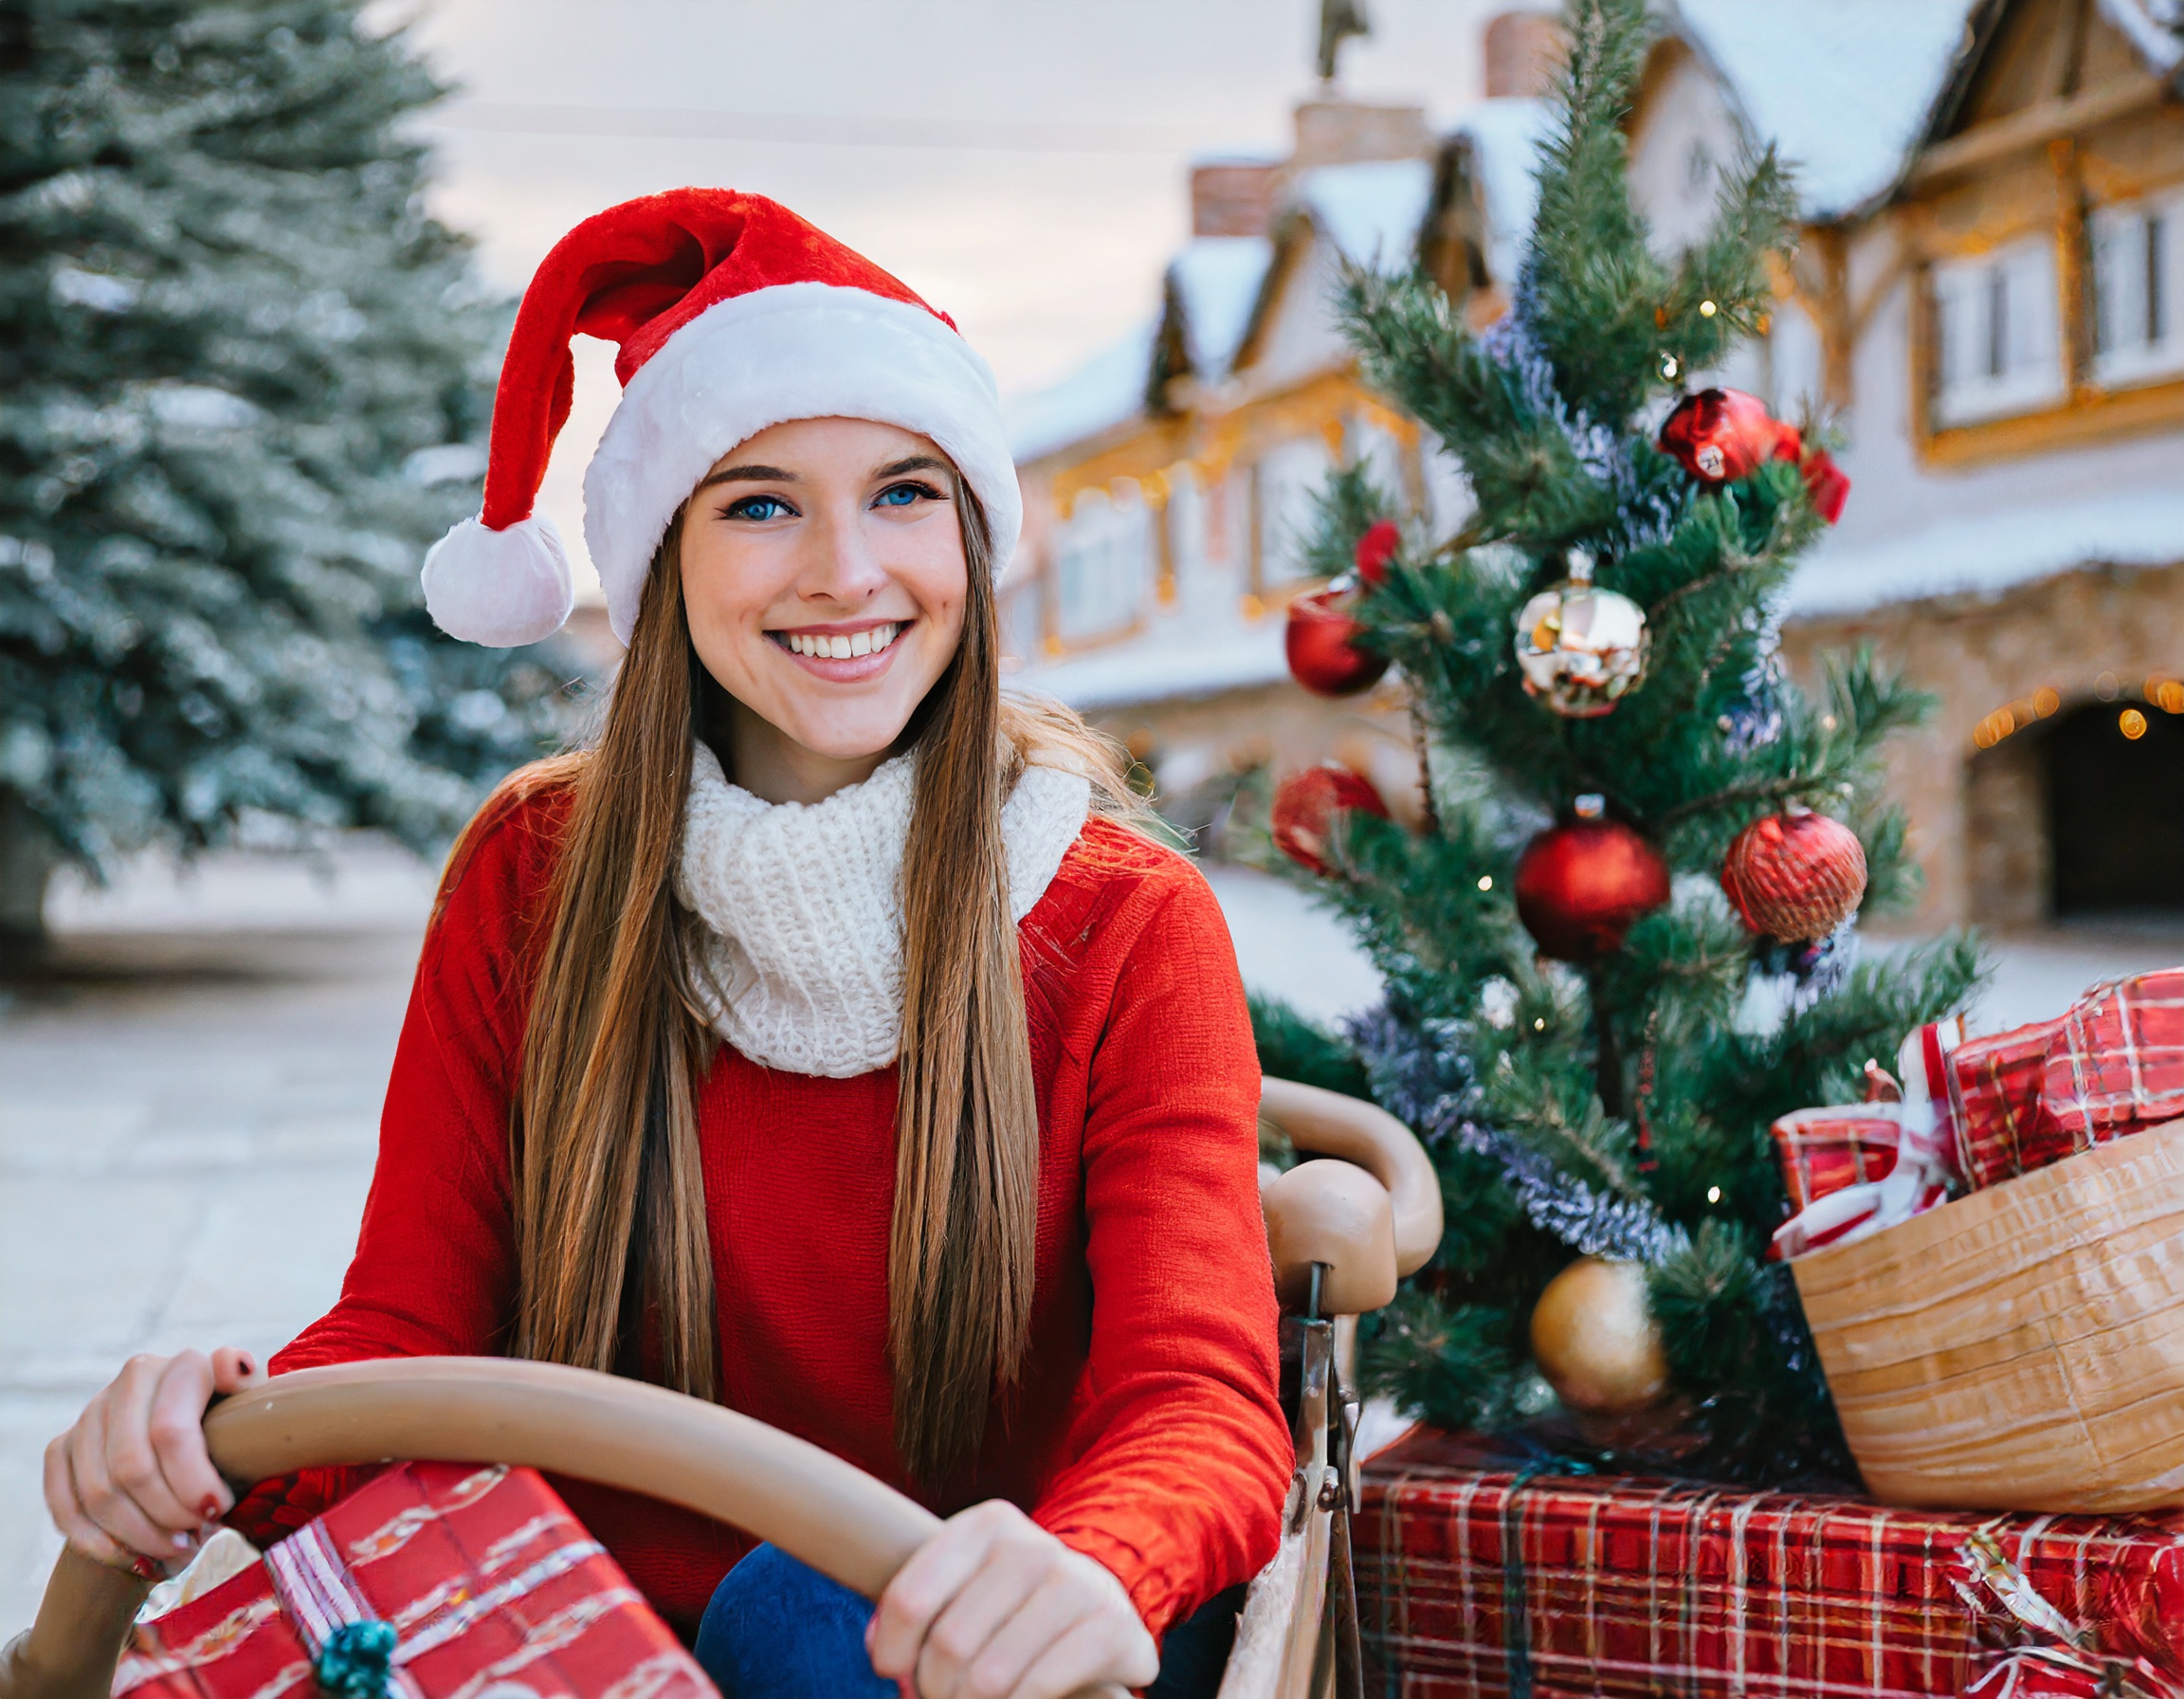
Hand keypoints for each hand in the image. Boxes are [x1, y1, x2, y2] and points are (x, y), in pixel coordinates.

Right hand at [44, 1347, 263, 1576]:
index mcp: (185, 1365)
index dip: (191, 1482)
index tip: (216, 1512)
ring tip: (175, 1548)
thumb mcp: (253, 1412)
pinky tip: (134, 1557)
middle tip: (196, 1536)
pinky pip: (65, 1506)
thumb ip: (248, 1389)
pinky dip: (98, 1543)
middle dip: (166, 1515)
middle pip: (132, 1467)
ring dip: (138, 1534)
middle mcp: (133, 1379)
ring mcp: (92, 1411)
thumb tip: (233, 1368)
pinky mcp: (61, 1446)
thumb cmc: (234, 1434)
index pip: (171, 1433)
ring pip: (99, 1492)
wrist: (193, 1450)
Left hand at [866, 1499, 1157, 1698]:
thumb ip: (918, 1609)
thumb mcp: (965, 1585)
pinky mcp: (1110, 1626)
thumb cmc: (1012, 1604)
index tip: (895, 1671)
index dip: (892, 1650)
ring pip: (989, 1675)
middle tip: (942, 1696)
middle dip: (935, 1689)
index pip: (910, 1599)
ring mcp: (1076, 1583)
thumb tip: (884, 1655)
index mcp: (987, 1526)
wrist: (1099, 1608)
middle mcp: (1032, 1546)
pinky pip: (1037, 1688)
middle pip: (949, 1644)